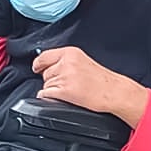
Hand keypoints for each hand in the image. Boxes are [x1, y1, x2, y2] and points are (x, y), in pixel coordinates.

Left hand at [32, 46, 147, 126]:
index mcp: (71, 53)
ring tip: (71, 91)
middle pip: (45, 73)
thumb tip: (45, 66)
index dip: (39, 64)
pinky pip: (45, 94)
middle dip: (52, 79)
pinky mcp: (64, 91)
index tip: (37, 68)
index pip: (44, 56)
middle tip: (68, 84)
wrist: (114, 92)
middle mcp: (66, 63)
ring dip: (53, 90)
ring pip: (45, 85)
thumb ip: (65, 61)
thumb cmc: (102, 80)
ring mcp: (65, 77)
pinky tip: (64, 97)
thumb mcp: (83, 61)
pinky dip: (50, 98)